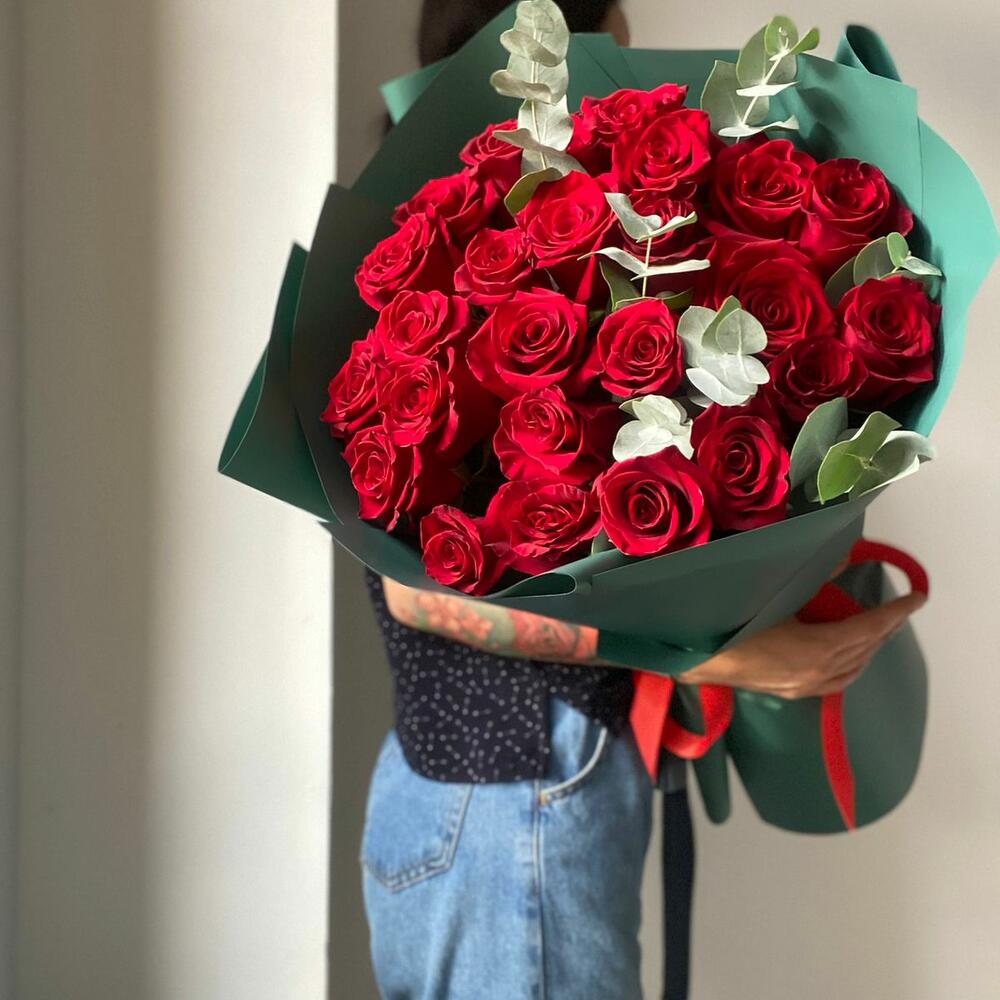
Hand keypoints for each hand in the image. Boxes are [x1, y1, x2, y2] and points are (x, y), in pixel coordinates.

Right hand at [679, 590, 926, 699]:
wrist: (689, 656)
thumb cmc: (727, 621)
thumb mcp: (770, 591)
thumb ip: (810, 574)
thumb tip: (842, 557)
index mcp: (817, 650)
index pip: (870, 628)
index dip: (896, 612)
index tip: (917, 597)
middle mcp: (816, 673)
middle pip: (865, 649)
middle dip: (886, 627)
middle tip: (900, 607)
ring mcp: (802, 687)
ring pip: (852, 668)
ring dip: (869, 647)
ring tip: (878, 627)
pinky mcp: (788, 692)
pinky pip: (835, 680)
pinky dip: (850, 663)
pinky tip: (845, 655)